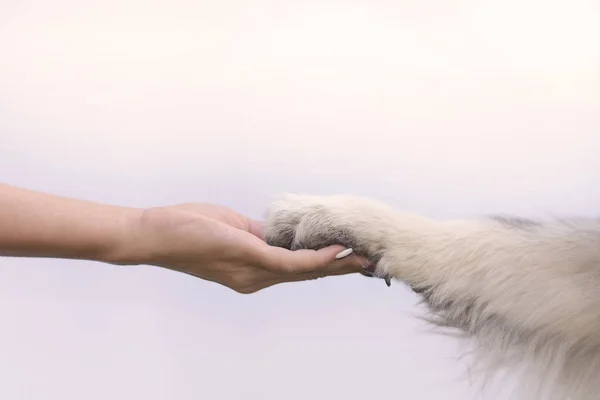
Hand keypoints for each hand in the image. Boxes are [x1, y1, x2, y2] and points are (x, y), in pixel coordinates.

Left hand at [131, 203, 366, 292]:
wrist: (155, 234)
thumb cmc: (188, 228)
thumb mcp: (231, 230)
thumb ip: (259, 235)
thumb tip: (281, 231)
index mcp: (251, 272)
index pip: (295, 271)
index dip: (324, 266)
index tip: (349, 257)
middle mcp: (256, 280)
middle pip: (306, 275)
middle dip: (339, 269)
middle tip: (369, 262)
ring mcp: (253, 273)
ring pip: (305, 272)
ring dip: (337, 264)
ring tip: (363, 258)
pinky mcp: (250, 259)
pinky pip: (291, 263)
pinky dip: (316, 258)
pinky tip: (337, 251)